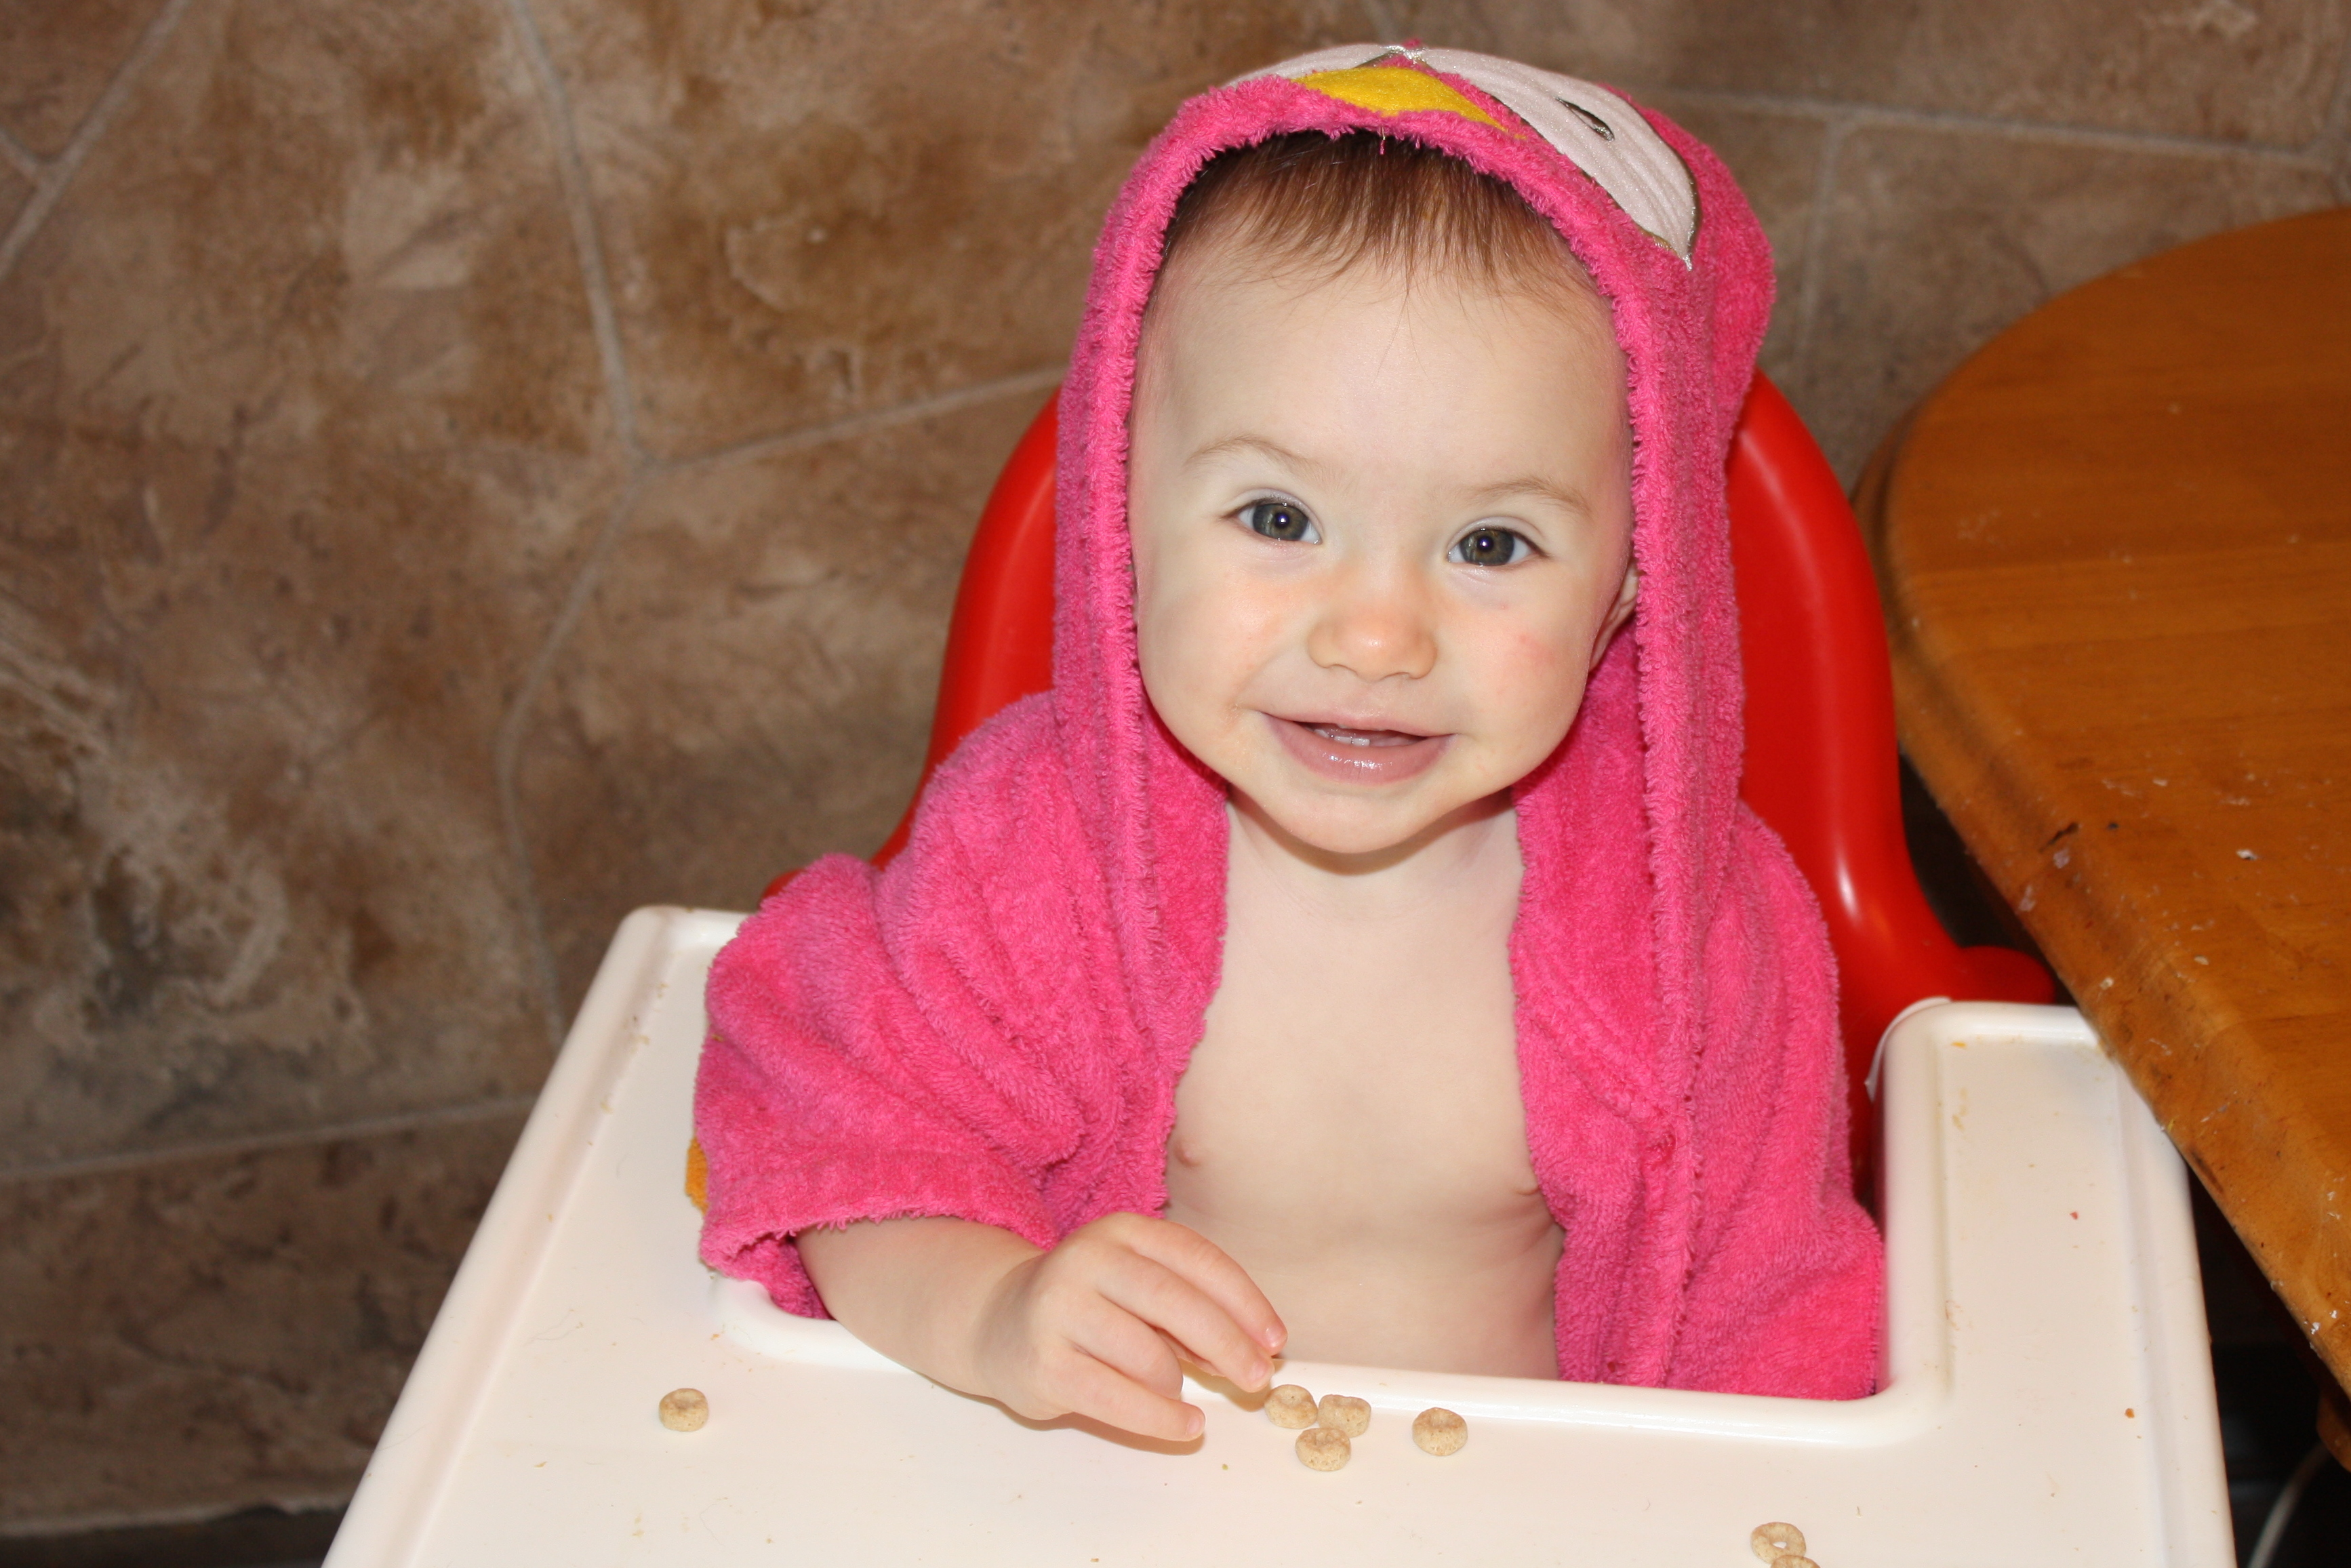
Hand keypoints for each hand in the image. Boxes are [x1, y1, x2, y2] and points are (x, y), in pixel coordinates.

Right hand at [965, 1213, 1284, 1440]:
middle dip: (1228, 1345)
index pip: (1197, 1258)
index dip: (1244, 1300)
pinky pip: (1117, 1397)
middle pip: (1175, 1301)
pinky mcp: (1043, 1362)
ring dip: (1181, 1383)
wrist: (997, 1323)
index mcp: (1122, 1230)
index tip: (1276, 1339)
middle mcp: (1087, 1260)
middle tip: (1258, 1379)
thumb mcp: (1138, 1287)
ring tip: (1183, 1392)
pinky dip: (1160, 1417)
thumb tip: (1256, 1350)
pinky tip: (1186, 1425)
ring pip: (1148, 1355)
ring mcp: (1059, 1308)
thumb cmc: (1091, 1307)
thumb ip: (1190, 1308)